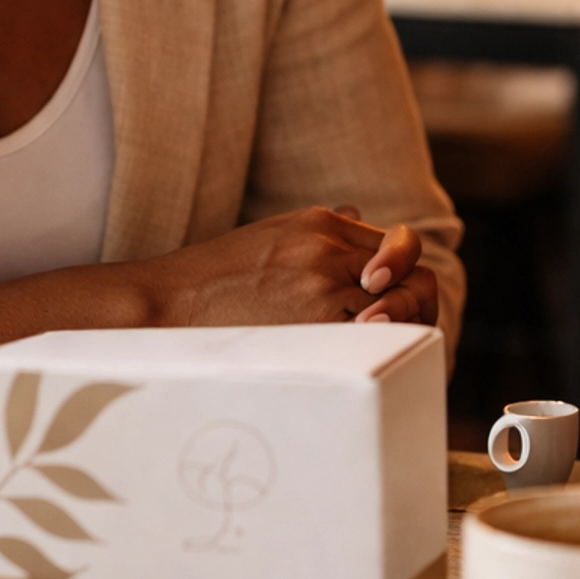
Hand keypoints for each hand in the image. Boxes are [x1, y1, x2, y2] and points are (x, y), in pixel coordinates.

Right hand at [135, 206, 437, 328]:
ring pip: (396, 311)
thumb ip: (323, 228)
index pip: (400, 243)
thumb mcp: (271, 233)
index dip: (405, 274)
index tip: (388, 296)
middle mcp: (328, 248)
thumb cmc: (214, 276)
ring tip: (372, 351)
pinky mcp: (312, 324)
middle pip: (411, 275)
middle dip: (415, 305)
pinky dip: (372, 353)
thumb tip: (360, 214)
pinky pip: (369, 341)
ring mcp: (322, 286)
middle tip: (394, 329)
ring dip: (393, 333)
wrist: (165, 304)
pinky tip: (353, 364)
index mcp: (320, 221)